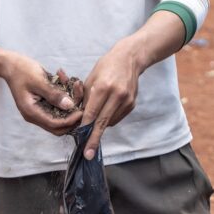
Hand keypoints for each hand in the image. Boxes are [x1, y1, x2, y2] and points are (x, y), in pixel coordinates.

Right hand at [0, 53, 82, 134]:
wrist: (11, 64)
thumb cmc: (22, 70)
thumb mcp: (39, 81)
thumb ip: (54, 94)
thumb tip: (70, 106)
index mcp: (32, 112)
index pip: (55, 124)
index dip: (70, 120)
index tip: (83, 111)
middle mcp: (36, 114)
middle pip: (59, 125)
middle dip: (73, 115)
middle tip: (83, 100)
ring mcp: (40, 109)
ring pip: (61, 114)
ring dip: (71, 101)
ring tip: (75, 83)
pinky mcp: (44, 102)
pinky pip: (58, 103)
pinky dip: (65, 93)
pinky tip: (65, 77)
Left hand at [79, 40, 142, 158]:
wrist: (130, 58)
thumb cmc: (106, 66)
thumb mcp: (91, 79)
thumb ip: (86, 100)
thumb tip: (82, 119)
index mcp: (103, 87)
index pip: (92, 113)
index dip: (85, 129)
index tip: (81, 143)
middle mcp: (117, 95)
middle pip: (103, 122)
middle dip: (94, 139)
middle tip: (88, 154)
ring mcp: (126, 100)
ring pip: (110, 122)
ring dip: (101, 125)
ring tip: (96, 117)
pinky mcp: (132, 104)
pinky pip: (117, 117)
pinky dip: (109, 118)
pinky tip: (107, 109)